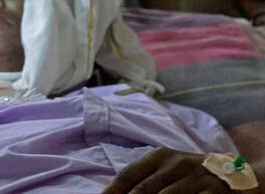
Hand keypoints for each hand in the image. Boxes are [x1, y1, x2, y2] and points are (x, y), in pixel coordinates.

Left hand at [103, 147, 234, 193]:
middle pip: (143, 190)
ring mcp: (196, 178)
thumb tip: (113, 192)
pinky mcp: (213, 192)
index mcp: (160, 156)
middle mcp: (176, 164)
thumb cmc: (190, 172)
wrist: (234, 172)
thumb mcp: (167, 167)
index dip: (112, 190)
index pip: (128, 174)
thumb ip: (144, 177)